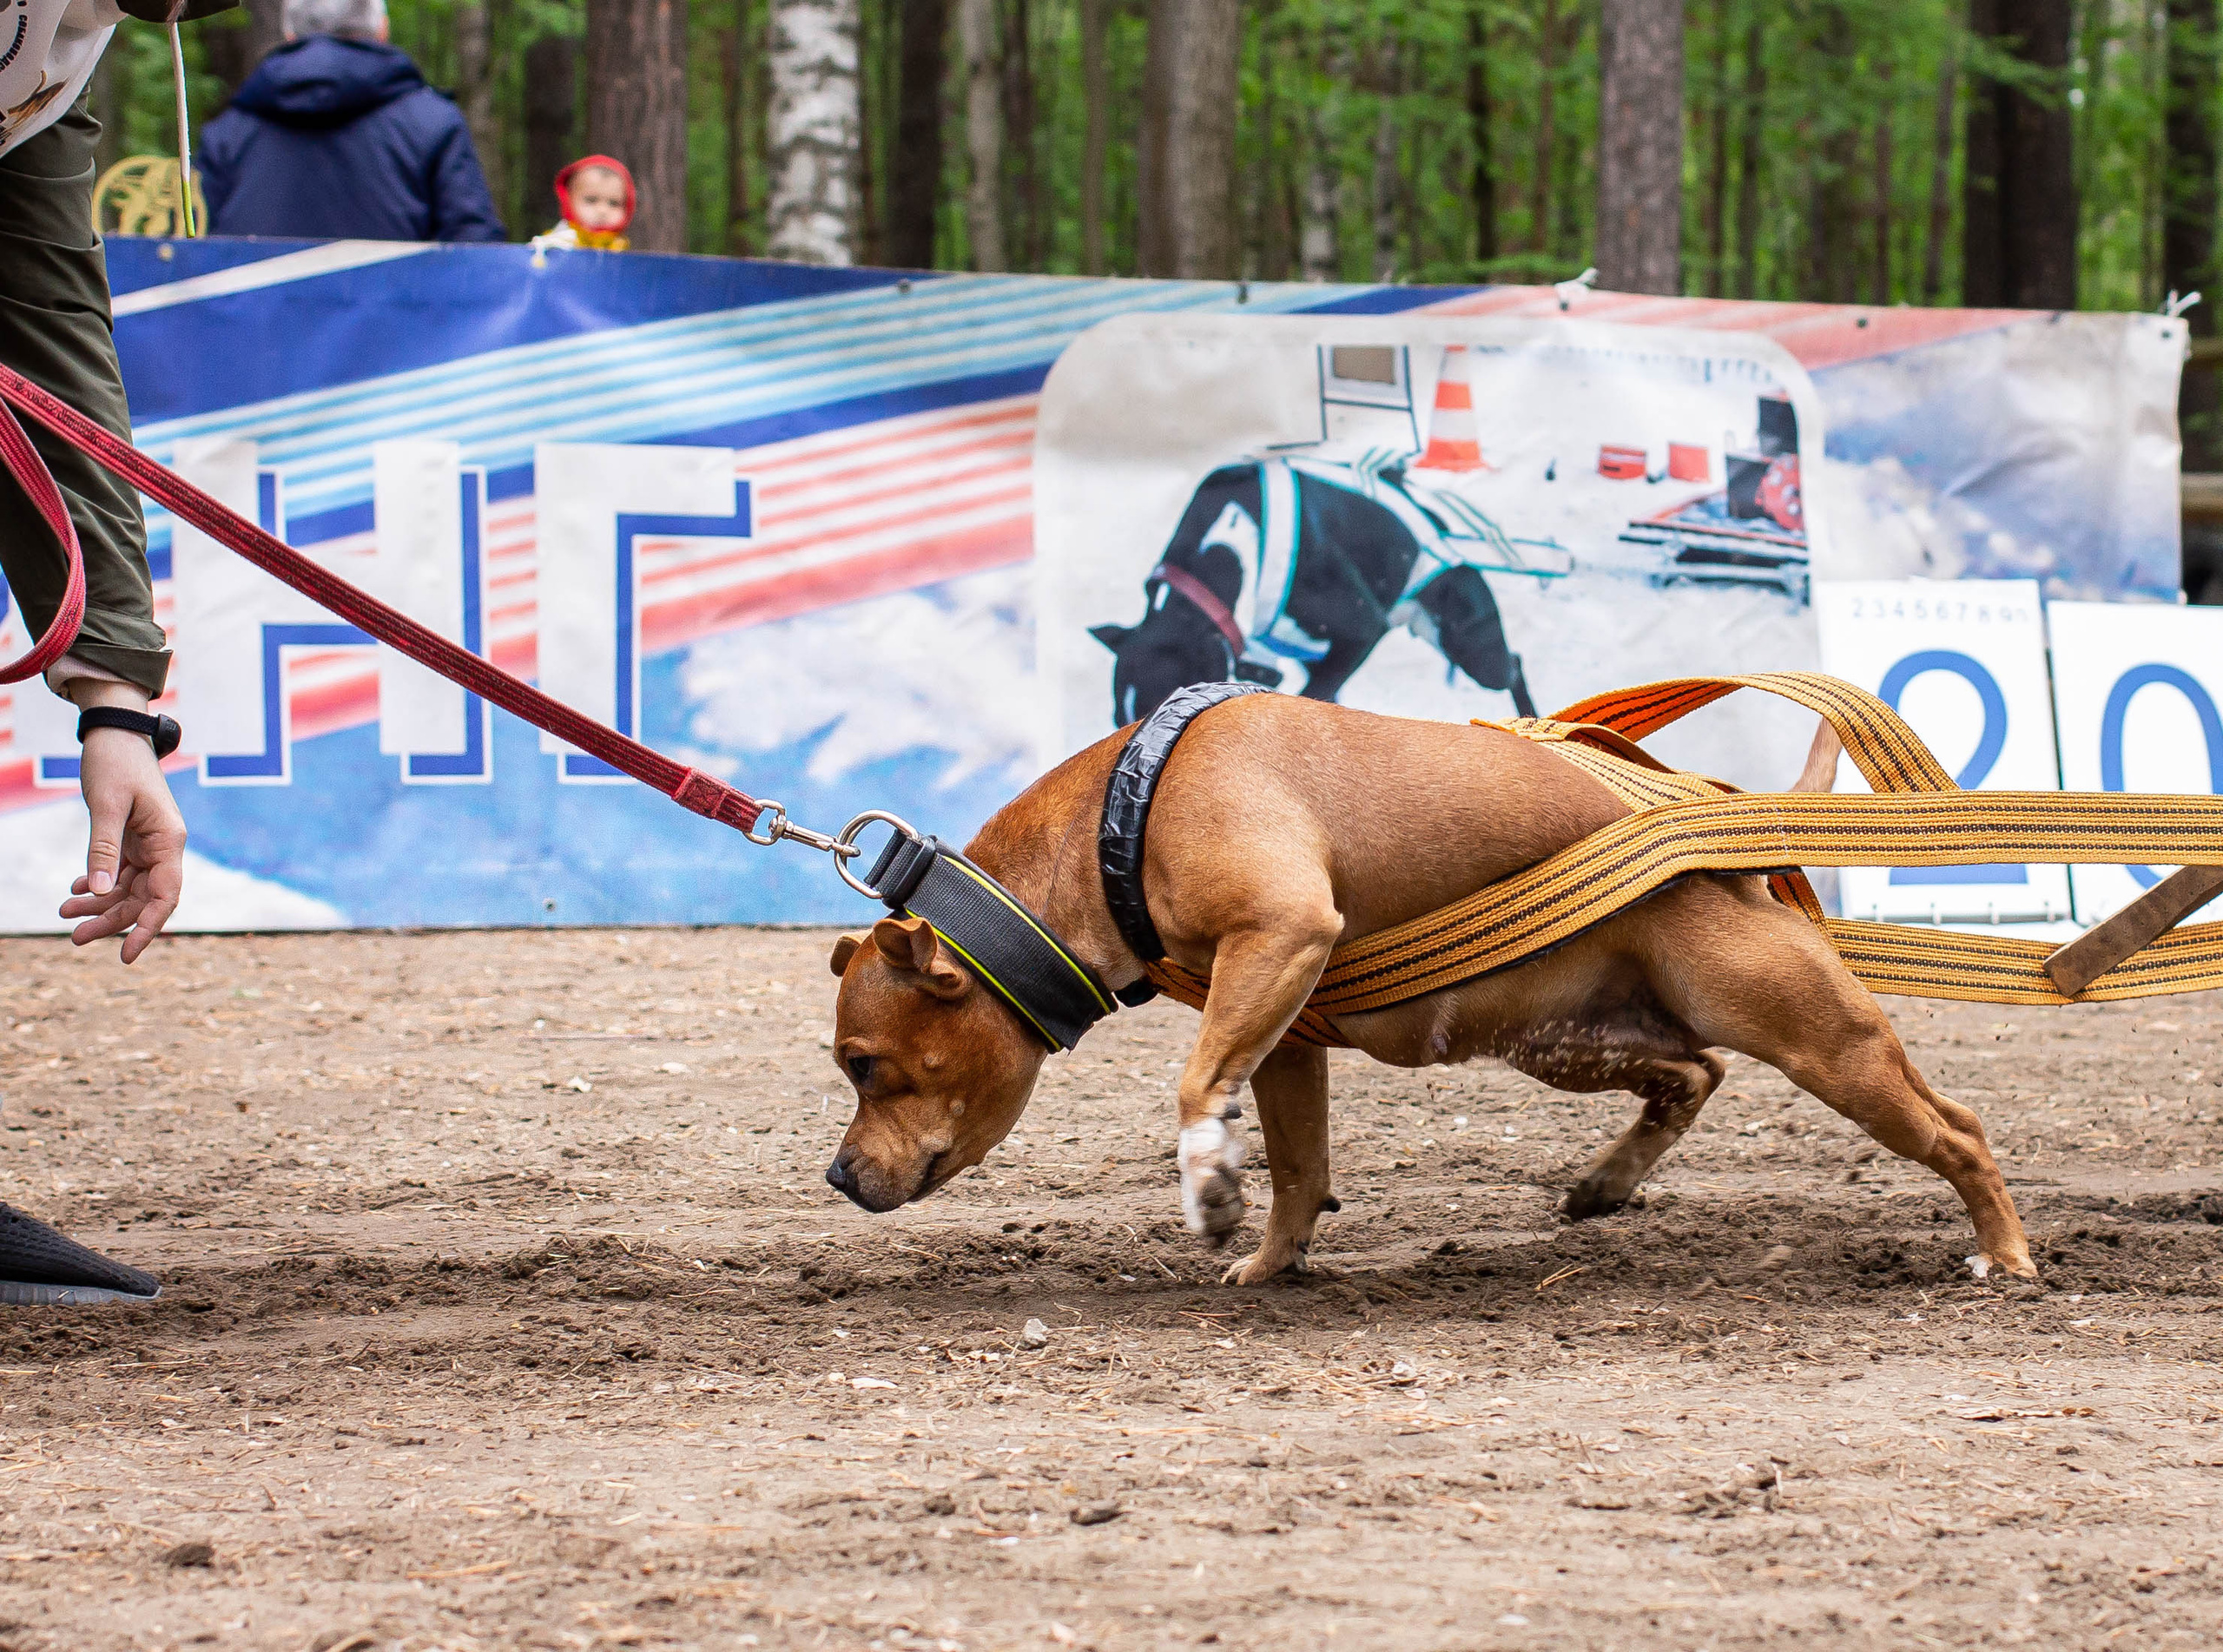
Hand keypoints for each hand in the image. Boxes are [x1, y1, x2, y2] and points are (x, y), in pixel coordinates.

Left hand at [58, 685, 186, 964]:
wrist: (115, 734)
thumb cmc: (115, 764)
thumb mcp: (107, 805)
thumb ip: (104, 848)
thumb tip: (101, 891)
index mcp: (169, 840)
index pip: (166, 896)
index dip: (148, 928)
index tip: (125, 954)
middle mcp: (163, 847)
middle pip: (142, 898)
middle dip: (110, 921)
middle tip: (73, 937)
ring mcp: (148, 844)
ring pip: (128, 889)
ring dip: (99, 905)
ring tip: (64, 916)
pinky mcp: (132, 838)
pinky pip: (118, 872)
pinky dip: (98, 884)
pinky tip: (75, 890)